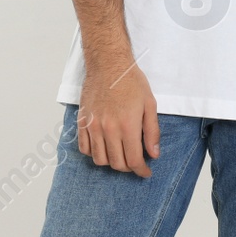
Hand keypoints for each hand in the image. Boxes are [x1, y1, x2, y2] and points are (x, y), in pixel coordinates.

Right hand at [76, 53, 159, 175]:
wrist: (108, 64)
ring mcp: (92, 126)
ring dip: (111, 162)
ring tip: (121, 155)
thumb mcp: (150, 104)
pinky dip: (94, 154)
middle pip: (117, 163)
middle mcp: (108, 129)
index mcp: (127, 125)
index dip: (141, 171)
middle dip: (129, 167)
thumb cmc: (131, 81)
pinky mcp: (82, 122)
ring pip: (99, 160)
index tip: (146, 172)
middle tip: (136, 162)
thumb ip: (152, 131)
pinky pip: (84, 149)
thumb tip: (154, 154)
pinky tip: (104, 147)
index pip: (133, 160)